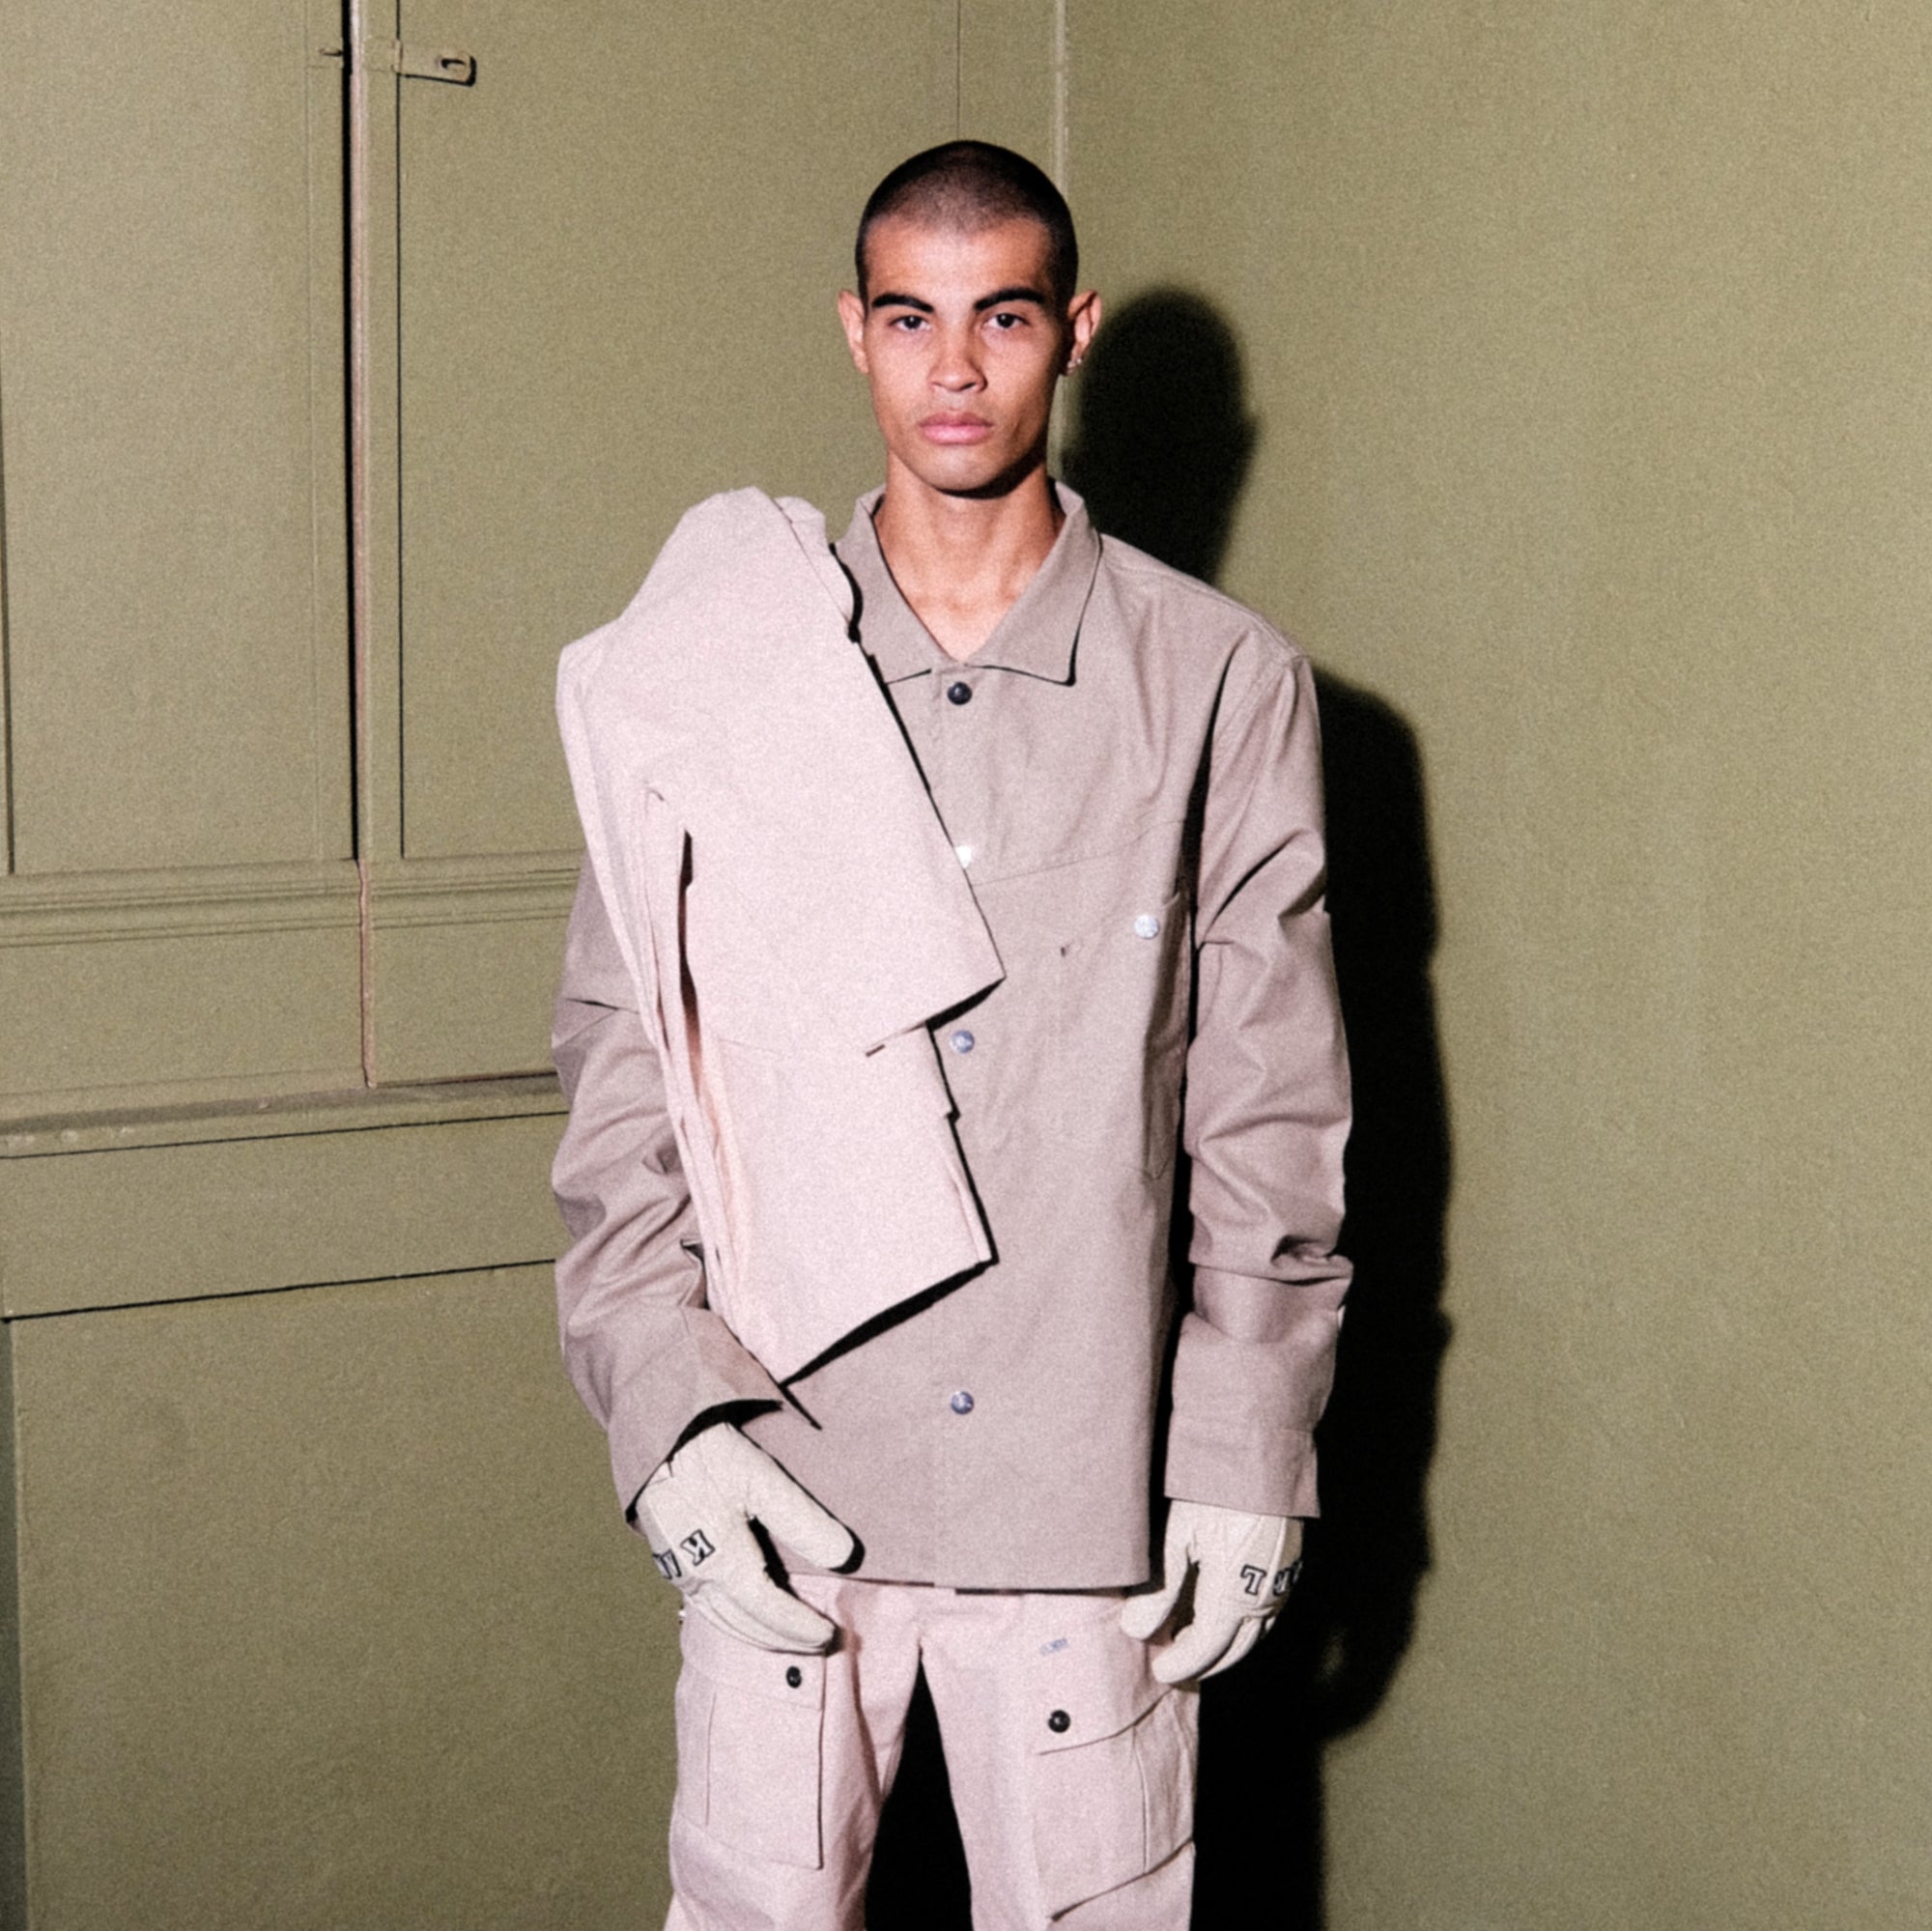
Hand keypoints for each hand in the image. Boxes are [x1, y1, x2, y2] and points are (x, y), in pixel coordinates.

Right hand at [637, 1423, 855, 1651]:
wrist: (656, 1437)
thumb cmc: (710, 1454)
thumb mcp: (763, 1480)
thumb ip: (804, 1521)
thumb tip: (846, 1558)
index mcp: (722, 1562)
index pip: (769, 1611)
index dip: (800, 1627)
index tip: (831, 1634)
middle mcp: (697, 1577)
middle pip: (746, 1624)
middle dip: (784, 1639)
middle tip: (820, 1643)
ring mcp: (679, 1572)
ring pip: (723, 1620)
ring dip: (759, 1635)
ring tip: (791, 1637)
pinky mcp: (670, 1561)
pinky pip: (706, 1607)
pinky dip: (735, 1620)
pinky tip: (749, 1614)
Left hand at [1120, 1500, 1302, 1683]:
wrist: (1265, 1457)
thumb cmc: (1217, 1490)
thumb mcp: (1179, 1535)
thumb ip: (1159, 1587)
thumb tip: (1136, 1631)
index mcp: (1234, 1595)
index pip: (1206, 1648)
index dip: (1182, 1663)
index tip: (1159, 1671)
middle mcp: (1264, 1598)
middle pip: (1233, 1650)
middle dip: (1204, 1663)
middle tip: (1175, 1666)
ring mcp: (1281, 1584)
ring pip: (1254, 1636)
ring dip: (1224, 1648)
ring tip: (1193, 1645)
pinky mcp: (1288, 1569)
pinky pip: (1268, 1616)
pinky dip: (1243, 1628)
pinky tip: (1222, 1617)